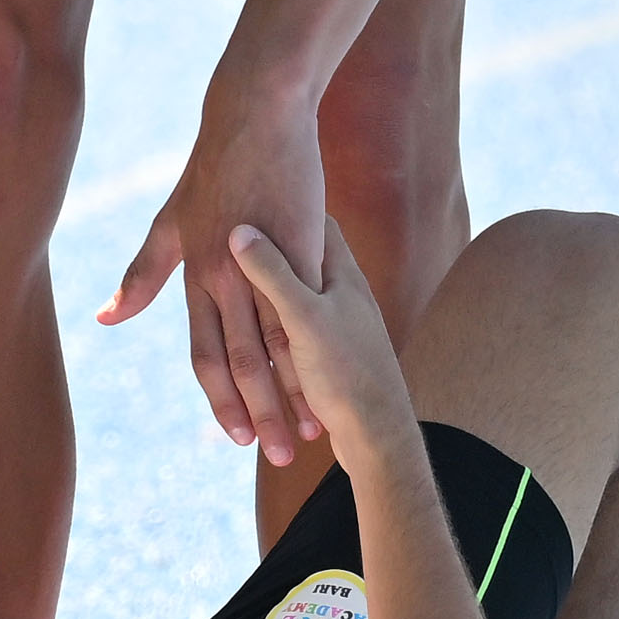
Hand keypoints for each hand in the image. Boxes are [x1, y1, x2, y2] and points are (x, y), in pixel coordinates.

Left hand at [99, 85, 326, 465]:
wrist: (254, 118)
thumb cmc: (211, 167)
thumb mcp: (169, 221)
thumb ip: (141, 275)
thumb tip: (105, 318)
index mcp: (195, 275)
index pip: (204, 353)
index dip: (220, 400)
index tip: (235, 437)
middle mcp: (224, 277)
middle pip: (240, 362)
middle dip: (259, 415)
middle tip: (275, 458)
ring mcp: (263, 265)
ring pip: (276, 346)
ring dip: (294, 394)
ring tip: (312, 433)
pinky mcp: (300, 249)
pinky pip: (308, 311)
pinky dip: (321, 351)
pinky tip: (337, 378)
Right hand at [226, 217, 417, 477]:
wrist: (380, 436)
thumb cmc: (348, 372)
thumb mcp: (305, 319)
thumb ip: (274, 274)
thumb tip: (239, 232)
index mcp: (337, 273)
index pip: (316, 220)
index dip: (288, 202)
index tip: (260, 182)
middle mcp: (341, 289)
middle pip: (302, 250)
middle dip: (270, 243)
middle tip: (238, 218)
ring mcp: (337, 320)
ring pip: (293, 292)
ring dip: (267, 290)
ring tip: (240, 265)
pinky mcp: (329, 353)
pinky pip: (292, 329)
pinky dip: (274, 324)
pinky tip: (259, 322)